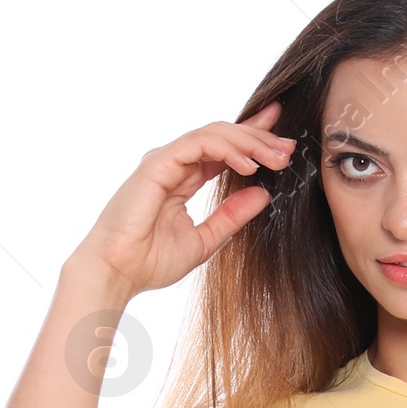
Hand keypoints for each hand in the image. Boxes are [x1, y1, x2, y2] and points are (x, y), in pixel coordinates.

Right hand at [67, 104, 295, 300]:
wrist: (117, 272)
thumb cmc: (149, 262)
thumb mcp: (205, 240)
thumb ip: (232, 217)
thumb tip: (263, 194)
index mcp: (183, 178)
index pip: (223, 150)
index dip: (253, 140)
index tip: (283, 141)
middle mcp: (175, 163)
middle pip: (223, 136)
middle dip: (258, 138)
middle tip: (289, 148)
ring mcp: (166, 160)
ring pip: (214, 135)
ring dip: (249, 142)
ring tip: (276, 157)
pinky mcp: (158, 163)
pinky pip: (199, 145)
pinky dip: (227, 150)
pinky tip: (249, 164)